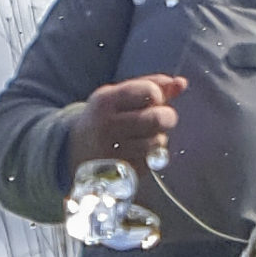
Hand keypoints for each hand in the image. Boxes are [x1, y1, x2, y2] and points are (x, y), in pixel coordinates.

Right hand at [60, 74, 185, 188]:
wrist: (74, 150)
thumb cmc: (104, 117)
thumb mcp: (119, 96)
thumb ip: (151, 85)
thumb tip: (182, 84)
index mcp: (105, 101)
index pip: (149, 91)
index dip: (158, 95)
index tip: (151, 100)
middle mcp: (107, 127)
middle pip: (157, 119)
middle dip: (167, 117)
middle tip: (163, 119)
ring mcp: (113, 152)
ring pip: (158, 142)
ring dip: (159, 138)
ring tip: (145, 136)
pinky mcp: (121, 173)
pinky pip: (152, 161)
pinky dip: (152, 155)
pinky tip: (138, 151)